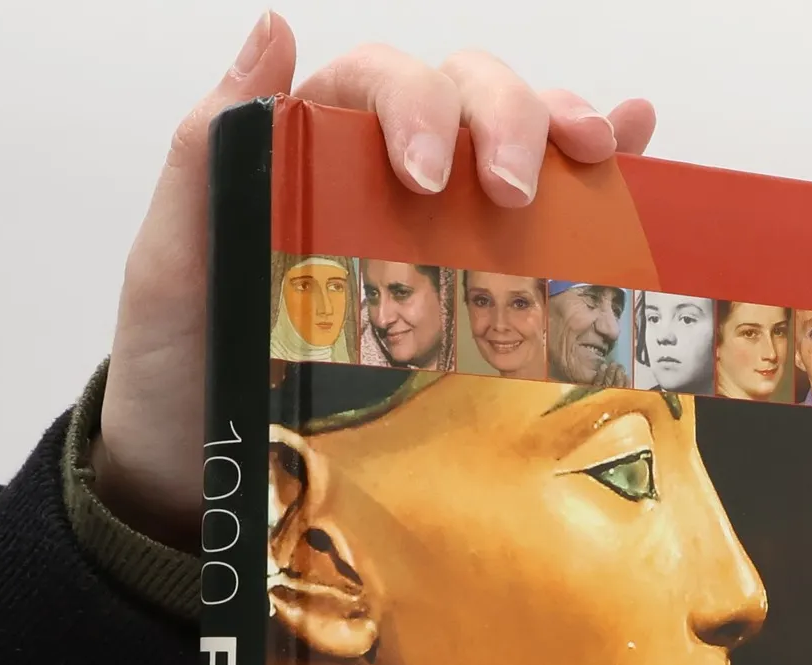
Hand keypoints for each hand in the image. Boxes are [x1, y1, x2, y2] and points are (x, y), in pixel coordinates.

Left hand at [92, 16, 656, 547]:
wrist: (206, 474)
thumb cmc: (184, 366)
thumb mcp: (173, 259)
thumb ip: (208, 147)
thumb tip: (276, 32)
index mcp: (310, 145)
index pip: (382, 82)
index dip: (419, 108)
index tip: (428, 180)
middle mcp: (383, 171)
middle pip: (465, 94)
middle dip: (505, 121)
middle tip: (515, 195)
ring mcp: (439, 226)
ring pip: (514, 138)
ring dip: (565, 129)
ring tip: (601, 153)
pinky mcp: (477, 288)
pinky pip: (547, 212)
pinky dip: (602, 170)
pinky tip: (637, 147)